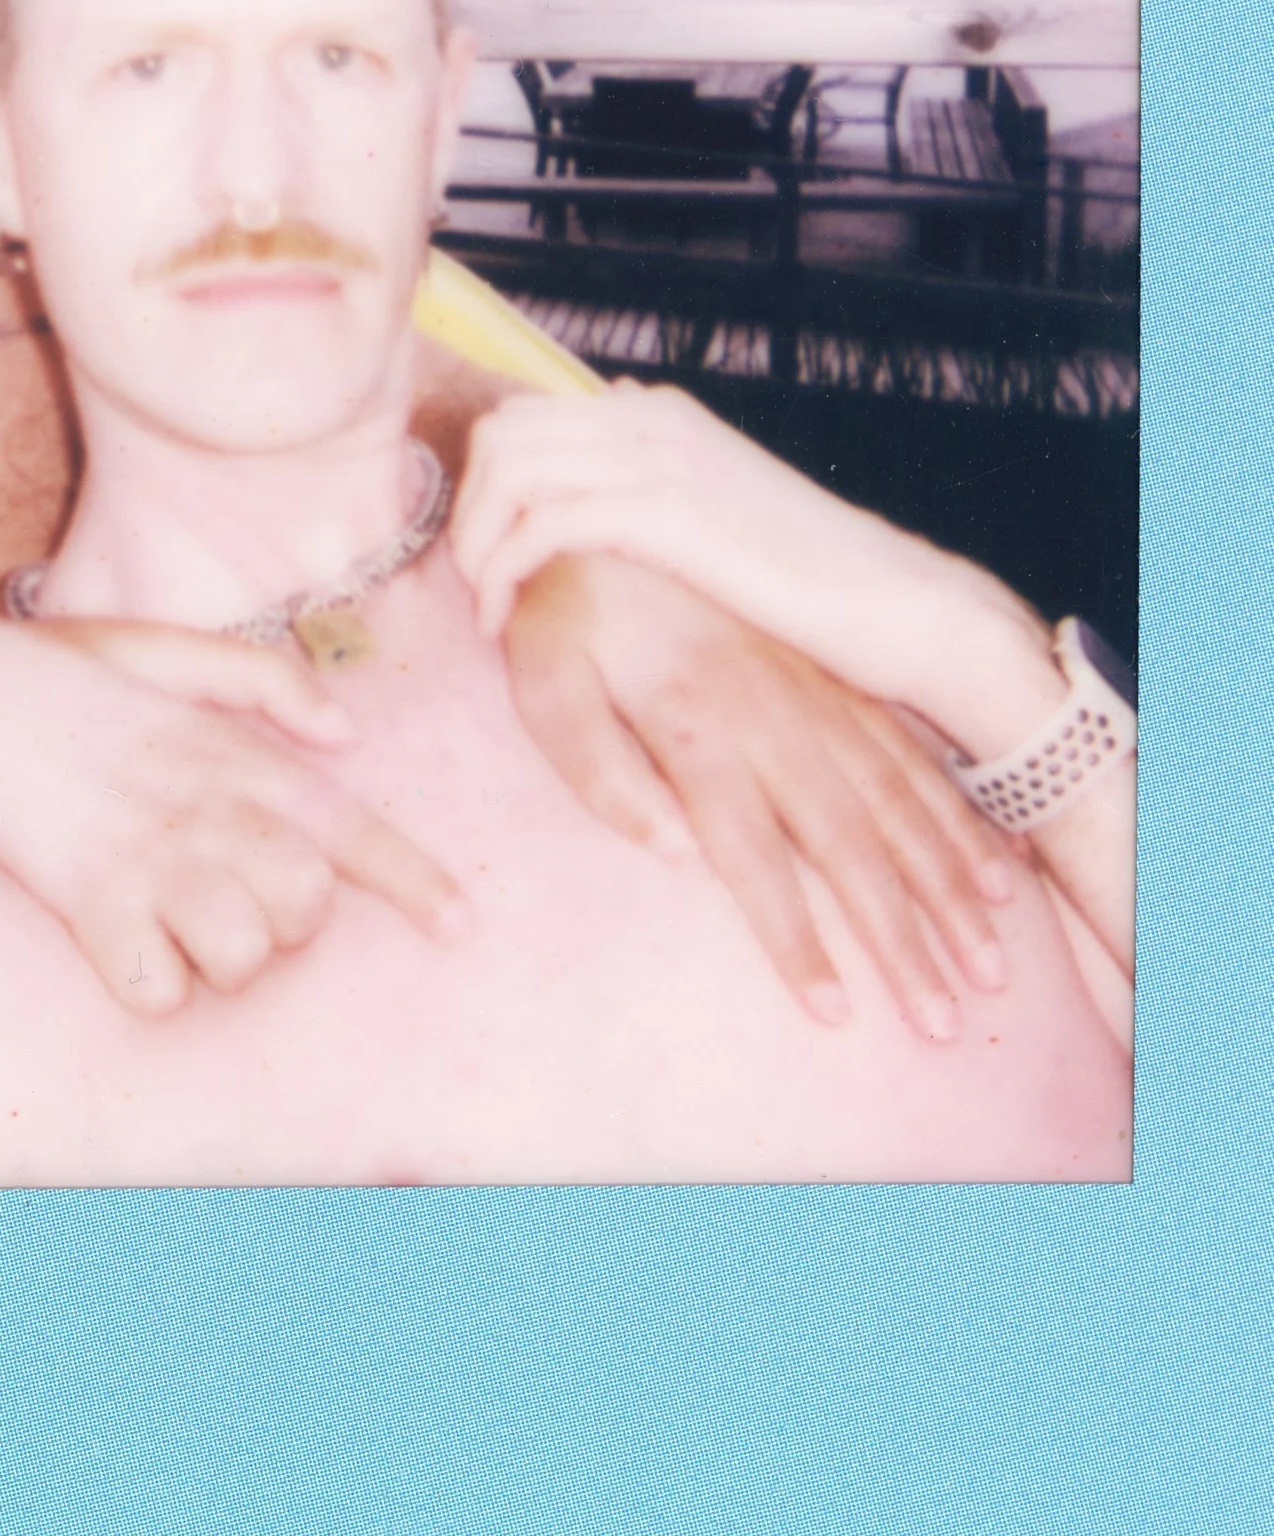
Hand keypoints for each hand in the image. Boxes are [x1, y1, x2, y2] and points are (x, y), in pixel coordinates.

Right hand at [0, 612, 468, 1015]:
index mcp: (234, 751)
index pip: (354, 827)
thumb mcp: (164, 647)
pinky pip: (159, 993)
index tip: (462, 927)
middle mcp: (208, 809)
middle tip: (216, 890)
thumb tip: (347, 733)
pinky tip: (113, 937)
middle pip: (306, 912)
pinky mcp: (91, 904)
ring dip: (212, 959)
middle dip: (278, 923)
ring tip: (163, 916)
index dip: (417, 884)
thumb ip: (263, 680)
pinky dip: (144, 983)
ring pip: (243, 961)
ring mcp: (152, 859)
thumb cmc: (52, 673)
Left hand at [456, 380, 1060, 754]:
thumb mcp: (719, 497)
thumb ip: (657, 461)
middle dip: (467, 509)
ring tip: (485, 605)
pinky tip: (505, 620)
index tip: (483, 551)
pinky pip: (542, 524)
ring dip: (475, 542)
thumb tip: (608, 403)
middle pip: (500, 433)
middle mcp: (648, 414)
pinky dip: (504, 571)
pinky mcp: (666, 511)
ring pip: (508, 470)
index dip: (482, 484)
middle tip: (473, 582)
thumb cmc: (806, 571)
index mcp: (655, 409)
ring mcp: (658, 457)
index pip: (521, 415)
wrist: (893, 602)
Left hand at [498, 552, 1022, 1042]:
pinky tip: (993, 867)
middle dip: (903, 940)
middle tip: (945, 1019)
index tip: (837, 1013)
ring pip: (899, 805)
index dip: (797, 940)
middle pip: (851, 847)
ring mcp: (814, 696)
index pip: (755, 859)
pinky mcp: (834, 678)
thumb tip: (673, 852)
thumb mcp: (543, 685)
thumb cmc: (562, 617)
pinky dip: (958, 817)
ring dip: (948, 888)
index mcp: (697, 732)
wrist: (610, 515)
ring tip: (988, 962)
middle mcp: (773, 719)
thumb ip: (596, 769)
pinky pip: (911, 757)